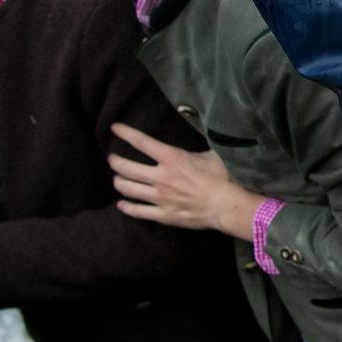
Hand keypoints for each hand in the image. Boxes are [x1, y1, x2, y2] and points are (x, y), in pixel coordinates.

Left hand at [108, 122, 263, 238]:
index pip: (142, 142)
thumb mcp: (213, 155)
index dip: (126, 133)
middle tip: (113, 159)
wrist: (228, 206)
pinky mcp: (163, 214)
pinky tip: (122, 204)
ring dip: (119, 182)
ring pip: (127, 189)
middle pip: (126, 168)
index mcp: (173, 159)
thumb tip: (204, 137)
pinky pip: (137, 211)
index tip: (115, 128)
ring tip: (117, 179)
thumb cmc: (224, 178)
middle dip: (116, 162)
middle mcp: (161, 177)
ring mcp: (159, 198)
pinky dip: (127, 207)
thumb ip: (199, 149)